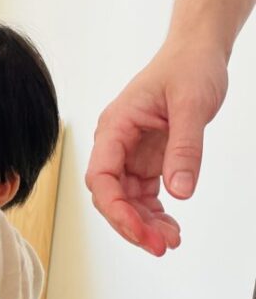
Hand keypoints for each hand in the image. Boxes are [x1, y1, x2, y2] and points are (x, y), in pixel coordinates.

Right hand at [85, 39, 228, 254]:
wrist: (197, 52)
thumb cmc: (188, 67)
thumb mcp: (192, 106)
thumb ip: (185, 149)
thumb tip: (180, 191)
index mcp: (115, 127)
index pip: (101, 176)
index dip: (115, 208)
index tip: (138, 230)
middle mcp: (117, 143)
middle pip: (110, 195)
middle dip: (130, 224)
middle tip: (159, 246)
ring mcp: (130, 154)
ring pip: (127, 200)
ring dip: (144, 224)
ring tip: (170, 241)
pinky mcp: (147, 160)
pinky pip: (145, 195)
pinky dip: (155, 214)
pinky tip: (170, 227)